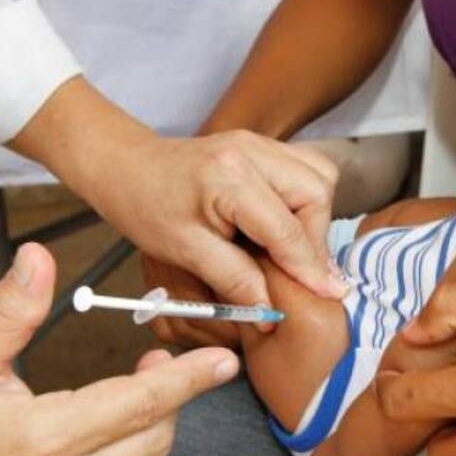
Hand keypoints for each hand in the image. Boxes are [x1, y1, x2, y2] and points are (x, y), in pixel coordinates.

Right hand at [0, 244, 239, 455]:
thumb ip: (9, 311)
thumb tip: (38, 262)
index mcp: (43, 438)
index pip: (140, 402)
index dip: (188, 378)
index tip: (221, 361)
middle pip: (156, 433)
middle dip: (170, 395)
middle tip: (152, 366)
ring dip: (157, 427)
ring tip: (135, 396)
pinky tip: (119, 433)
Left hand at [10, 79, 347, 315]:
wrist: (123, 165)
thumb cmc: (144, 207)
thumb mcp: (184, 252)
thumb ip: (233, 280)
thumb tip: (271, 312)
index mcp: (229, 178)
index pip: (287, 230)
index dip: (311, 268)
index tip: (332, 296)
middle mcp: (252, 151)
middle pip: (316, 193)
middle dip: (316, 238)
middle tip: (303, 274)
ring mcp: (259, 143)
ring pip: (319, 178)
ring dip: (315, 218)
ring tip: (294, 250)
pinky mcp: (262, 145)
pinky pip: (305, 170)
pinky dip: (306, 201)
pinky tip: (287, 225)